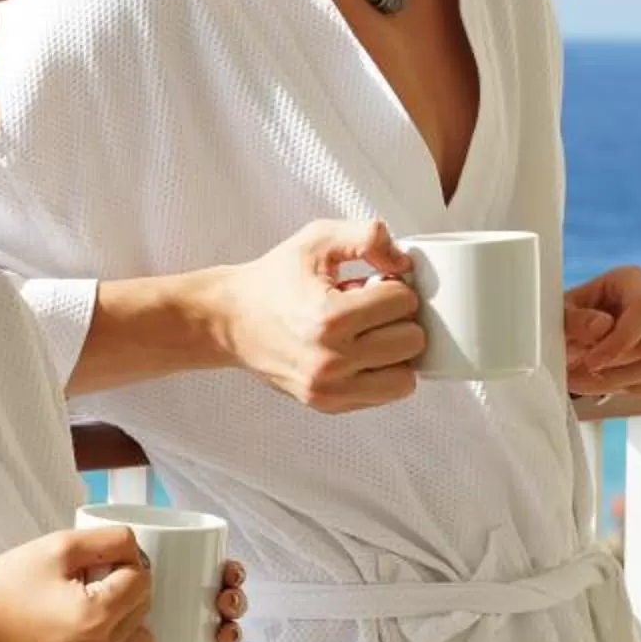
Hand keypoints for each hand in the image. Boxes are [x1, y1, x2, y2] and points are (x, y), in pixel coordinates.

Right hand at [0, 523, 153, 641]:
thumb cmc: (9, 584)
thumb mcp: (56, 546)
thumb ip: (108, 540)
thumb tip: (139, 551)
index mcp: (94, 617)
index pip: (141, 581)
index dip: (123, 564)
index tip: (95, 564)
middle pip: (143, 612)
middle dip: (124, 592)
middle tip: (87, 585)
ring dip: (122, 624)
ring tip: (86, 612)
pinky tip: (76, 637)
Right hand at [218, 217, 424, 411]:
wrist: (228, 320)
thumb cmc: (273, 280)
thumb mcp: (316, 240)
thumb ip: (367, 236)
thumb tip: (404, 262)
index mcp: (329, 317)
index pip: (403, 301)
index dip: (392, 284)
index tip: (371, 283)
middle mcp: (330, 360)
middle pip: (412, 341)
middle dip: (399, 319)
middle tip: (371, 308)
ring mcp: (329, 389)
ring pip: (405, 378)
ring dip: (395, 352)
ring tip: (369, 333)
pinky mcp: (327, 404)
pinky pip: (384, 395)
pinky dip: (380, 373)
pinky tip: (357, 352)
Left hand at [563, 265, 640, 396]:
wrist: (576, 340)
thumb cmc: (569, 323)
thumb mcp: (559, 317)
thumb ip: (574, 320)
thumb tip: (602, 325)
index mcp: (633, 280)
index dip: (620, 342)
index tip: (591, 362)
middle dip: (614, 367)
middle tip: (579, 375)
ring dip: (622, 382)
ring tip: (589, 381)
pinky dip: (638, 389)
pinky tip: (612, 383)